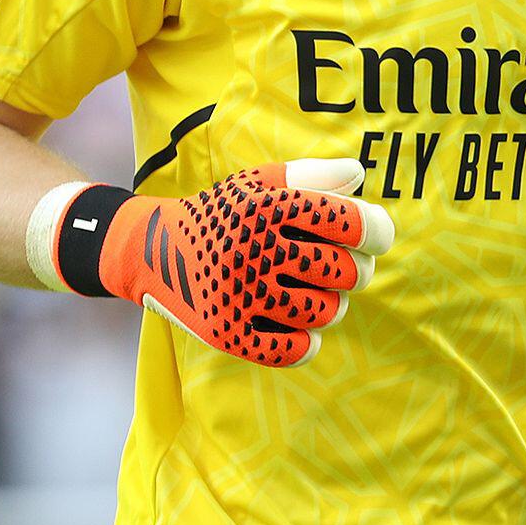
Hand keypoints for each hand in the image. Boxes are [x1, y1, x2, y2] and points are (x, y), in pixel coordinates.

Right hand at [95, 157, 394, 366]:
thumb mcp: (256, 182)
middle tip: (343, 269)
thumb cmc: (219, 213)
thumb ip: (310, 175)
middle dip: (355, 271)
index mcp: (266, 208)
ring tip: (320, 296)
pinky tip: (304, 328)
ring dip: (331, 306)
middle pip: (344, 271)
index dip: (377, 231)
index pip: (350, 223)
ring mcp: (238, 294)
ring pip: (324, 311)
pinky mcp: (227, 332)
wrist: (148, 249)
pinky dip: (308, 342)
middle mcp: (252, 249)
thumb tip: (359, 175)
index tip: (375, 237)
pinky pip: (293, 349)